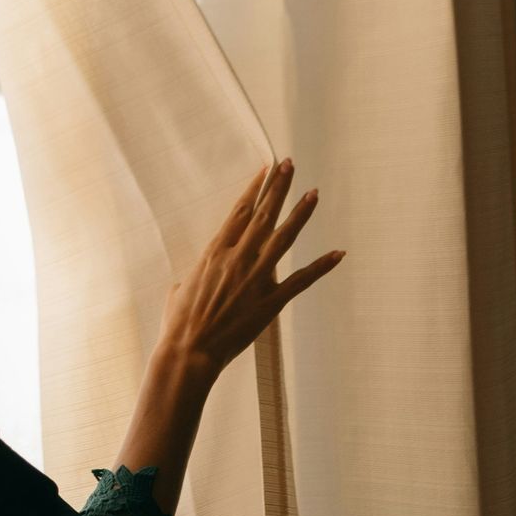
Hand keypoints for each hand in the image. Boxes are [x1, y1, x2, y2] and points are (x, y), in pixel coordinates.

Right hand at [153, 159, 343, 388]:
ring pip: (283, 239)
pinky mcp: (270, 302)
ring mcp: (255, 279)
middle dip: (278, 187)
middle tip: (290, 165)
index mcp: (214, 252)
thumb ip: (189, 278)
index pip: (239, 212)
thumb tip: (188, 280)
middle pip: (263, 215)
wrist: (189, 351)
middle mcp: (237, 259)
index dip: (254, 189)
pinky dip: (321, 267)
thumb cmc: (177, 323)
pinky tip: (338, 253)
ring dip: (300, 214)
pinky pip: (301, 280)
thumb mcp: (178, 291)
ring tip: (314, 193)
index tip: (265, 169)